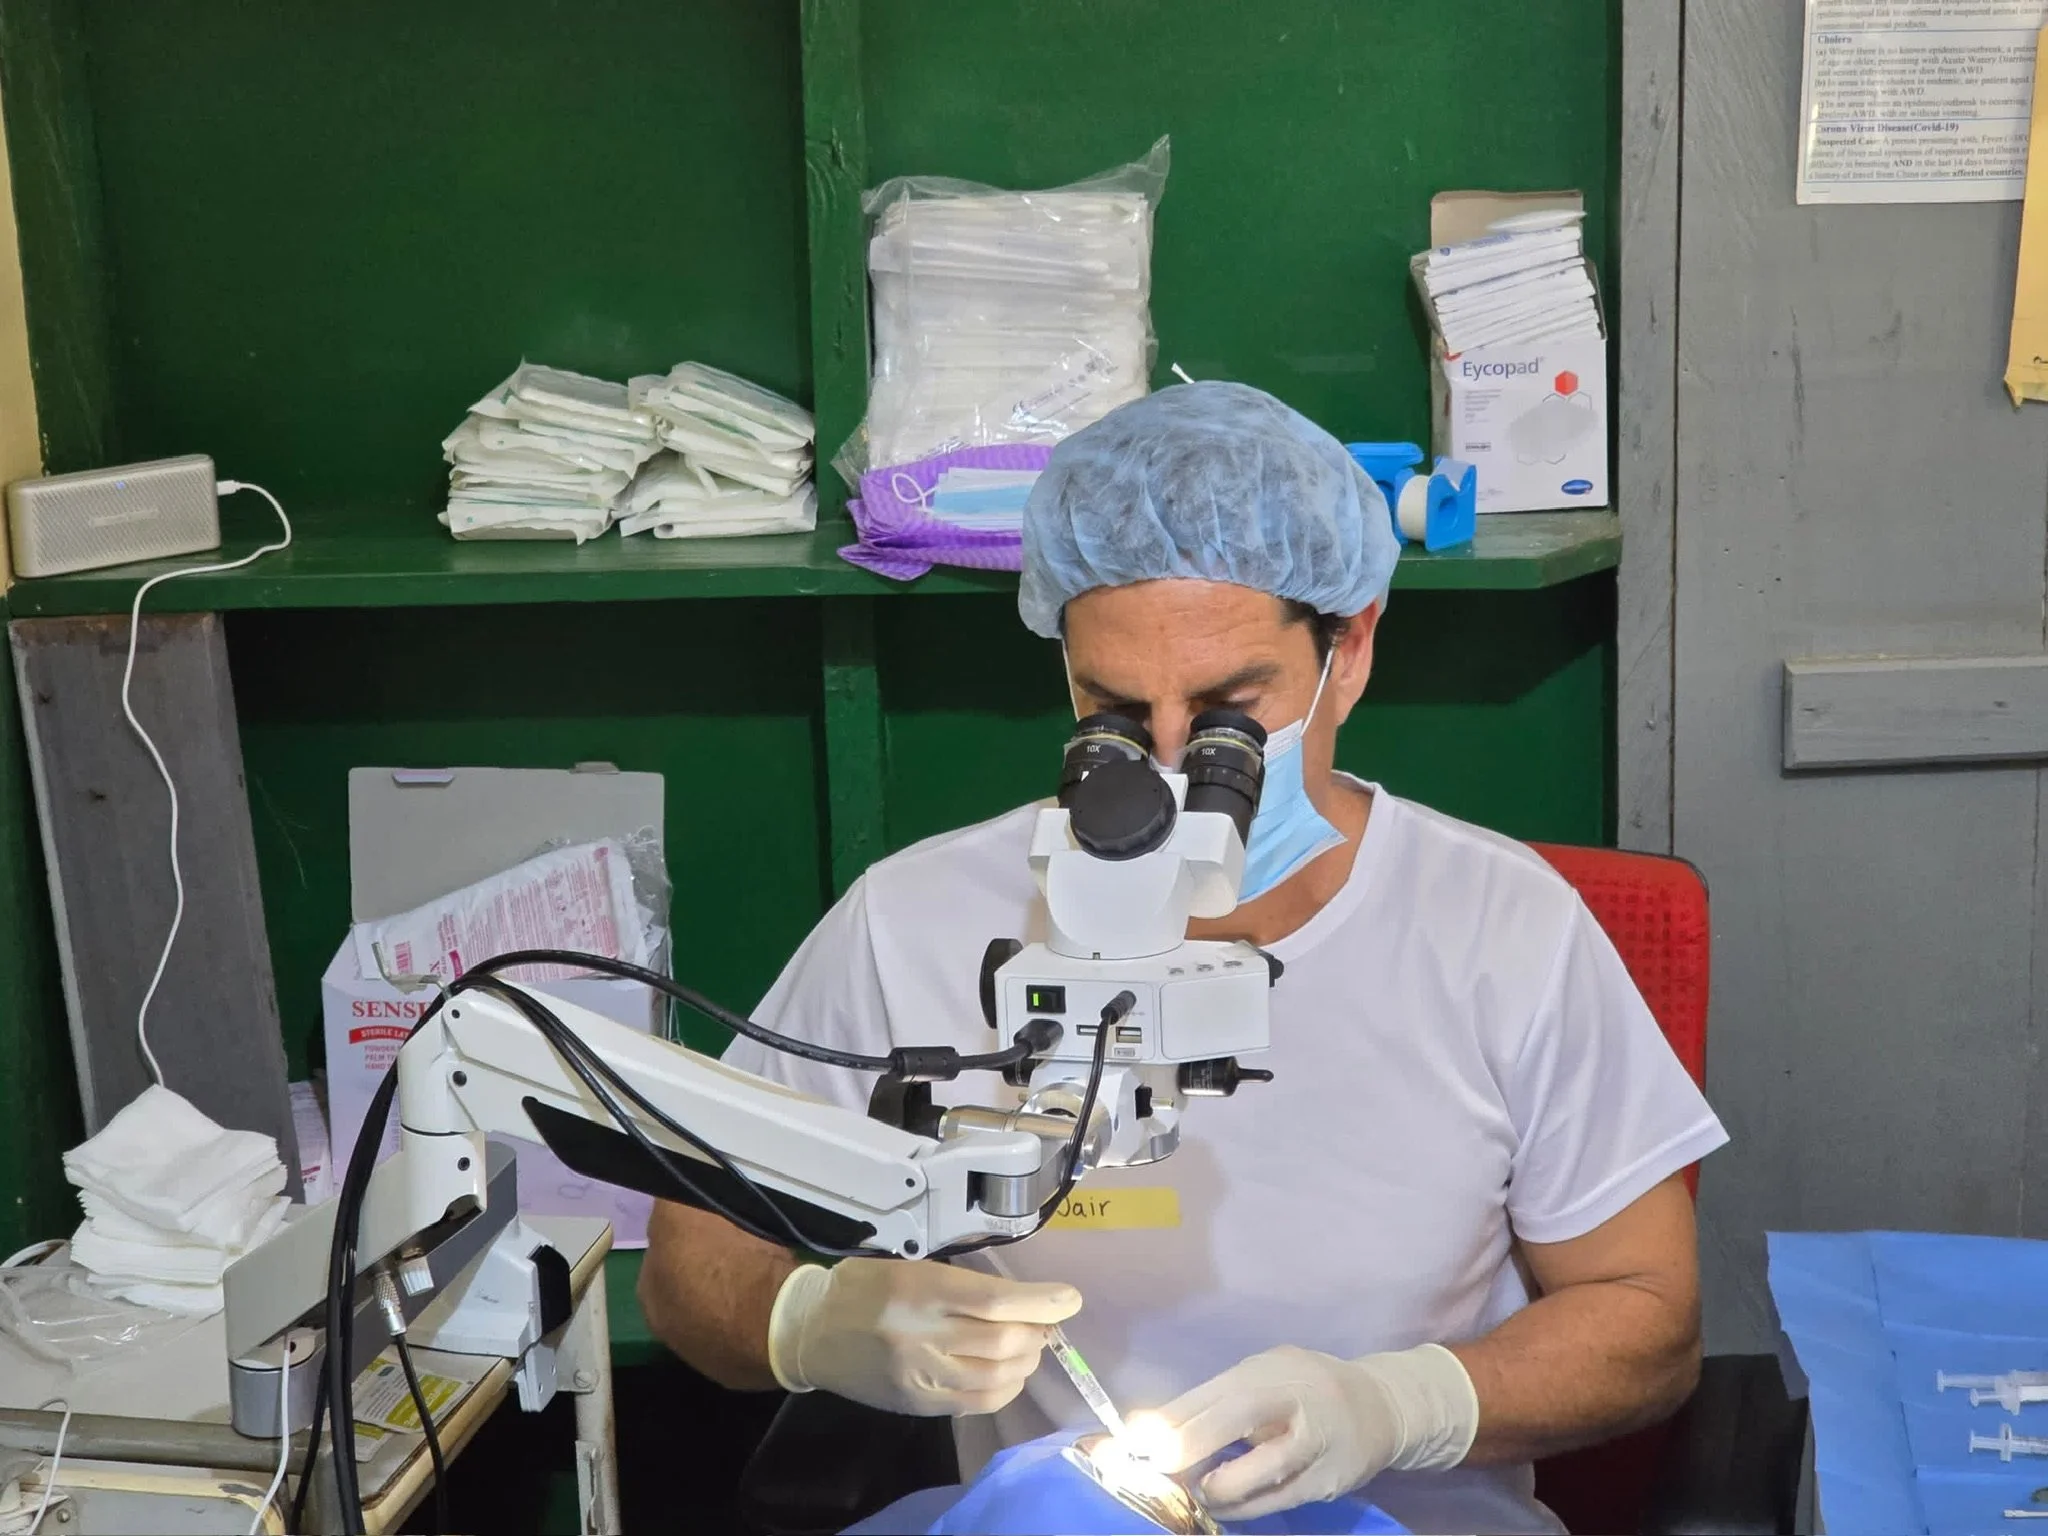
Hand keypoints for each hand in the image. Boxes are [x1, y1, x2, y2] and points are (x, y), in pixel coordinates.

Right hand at [766, 1259, 1081, 1416]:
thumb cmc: (862, 1287)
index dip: (1041, 1301)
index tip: (1069, 1299)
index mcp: (921, 1288)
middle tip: (1045, 1322)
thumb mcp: (910, 1266)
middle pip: (1003, 1341)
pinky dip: (1004, 1389)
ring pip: (996, 1376)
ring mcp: (920, 1374)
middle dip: (1036, 1332)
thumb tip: (1019, 1299)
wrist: (810, 1330)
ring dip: (1025, 1361)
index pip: (996, 1300)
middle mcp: (922, 1333)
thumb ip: (962, 1284)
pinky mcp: (917, 1402)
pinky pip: (976, 1403)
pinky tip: (1008, 1375)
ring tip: (1028, 1346)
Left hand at [1144, 1343, 1477, 1519]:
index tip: (1134, 1435)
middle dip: (1193, 1439)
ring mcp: (1319, 1439)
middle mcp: (1298, 1395)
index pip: (1218, 1389)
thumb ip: (1220, 1400)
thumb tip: (1156, 1429)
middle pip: (1241, 1413)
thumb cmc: (1306, 1390)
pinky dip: (1247, 1507)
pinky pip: (1282, 1497)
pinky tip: (1223, 1508)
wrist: (1381, 1406)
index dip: (1175, 1413)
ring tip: (1196, 1491)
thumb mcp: (1266, 1378)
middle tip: (1155, 1462)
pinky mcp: (1331, 1479)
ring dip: (1222, 1483)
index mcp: (1273, 1367)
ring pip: (1267, 1465)